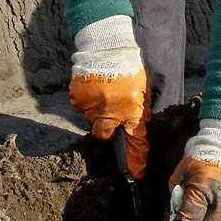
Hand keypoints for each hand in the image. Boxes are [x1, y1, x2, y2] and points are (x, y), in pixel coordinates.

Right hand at [70, 16, 148, 177]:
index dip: (135, 161)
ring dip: (96, 109)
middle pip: (103, 135)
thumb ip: (140, 111)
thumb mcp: (143, 89)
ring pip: (91, 119)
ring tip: (103, 88)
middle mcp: (111, 112)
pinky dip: (86, 99)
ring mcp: (92, 106)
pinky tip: (93, 84)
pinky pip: (80, 106)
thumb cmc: (129, 66)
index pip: (136, 142)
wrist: (106, 45)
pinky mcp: (77, 98)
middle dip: (106, 130)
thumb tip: (137, 128)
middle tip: (108, 111)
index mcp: (131, 110)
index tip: (135, 176)